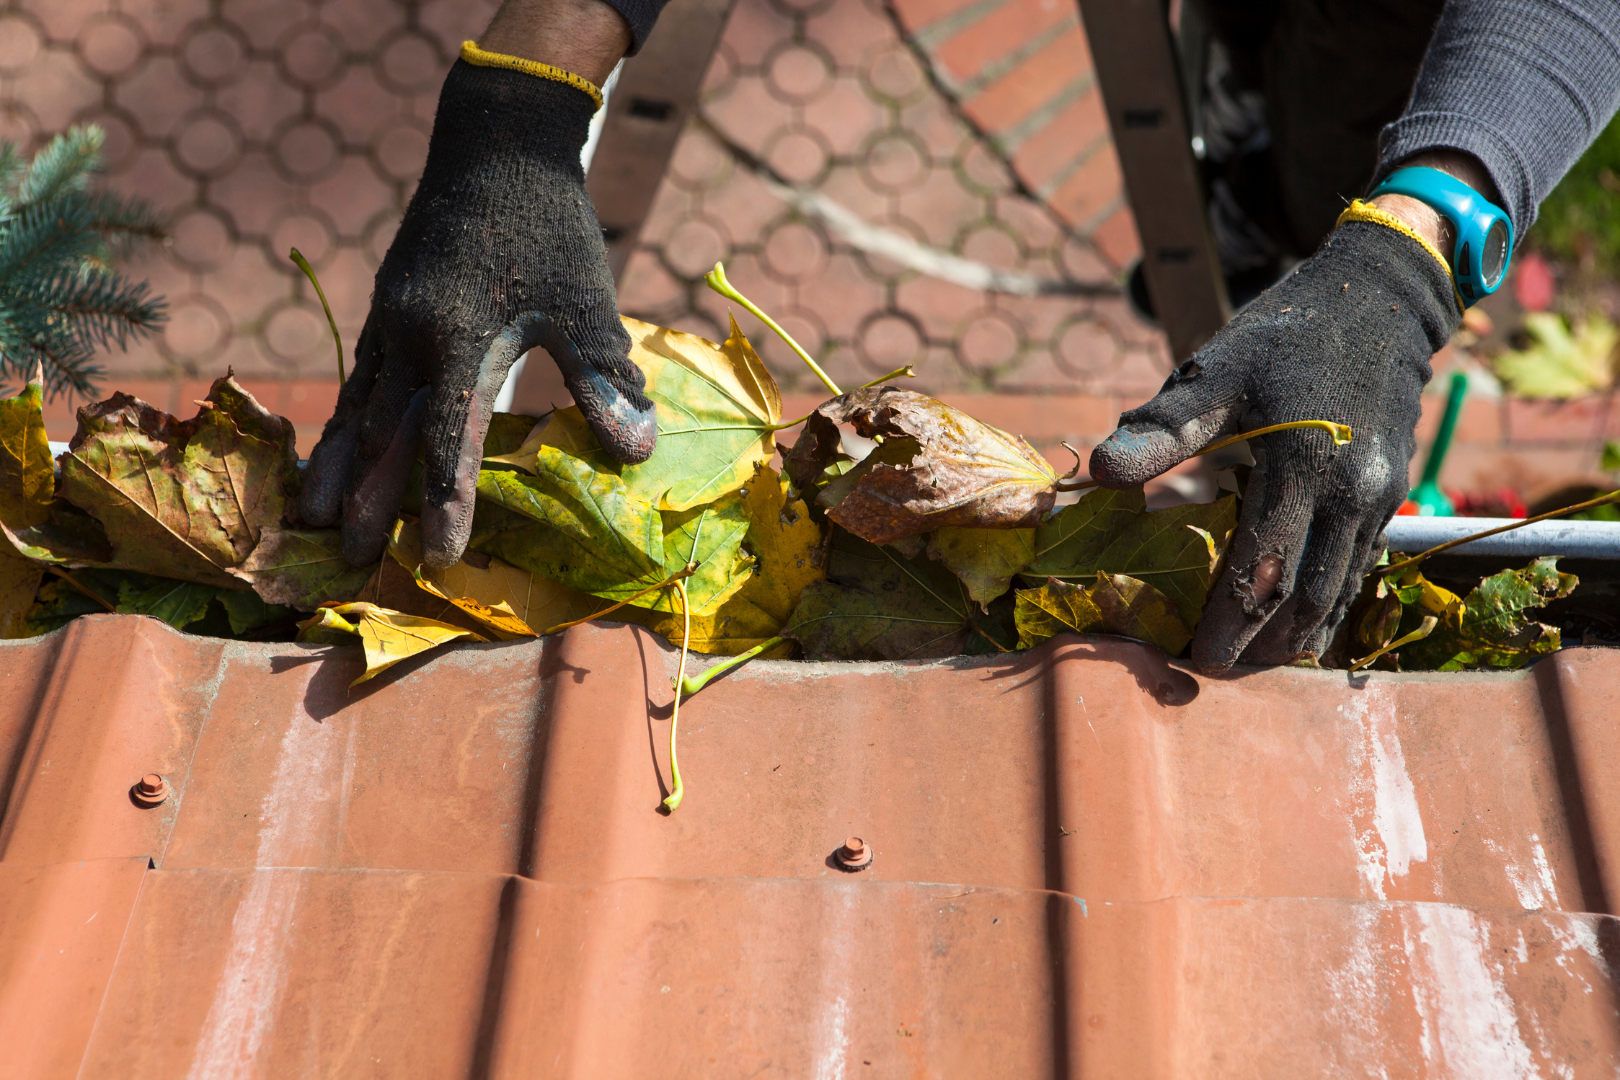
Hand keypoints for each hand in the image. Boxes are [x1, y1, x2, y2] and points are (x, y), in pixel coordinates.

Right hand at [300, 16, 651, 569]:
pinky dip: (343, 422)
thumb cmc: (549, 226)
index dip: (444, 502)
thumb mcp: (586, 302)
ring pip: (357, 407)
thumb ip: (603, 378)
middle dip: (367, 499)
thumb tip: (636, 452)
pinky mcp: (385, 310)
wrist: (496, 144)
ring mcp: (388, 321)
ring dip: (337, 465)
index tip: (439, 557)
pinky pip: (357, 379)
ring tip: (311, 517)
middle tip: (347, 561)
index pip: (449, 440)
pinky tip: (335, 450)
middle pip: (385, 434)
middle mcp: (409, 335)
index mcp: (458, 338)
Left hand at [1090, 211, 1460, 671]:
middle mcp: (1350, 492)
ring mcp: (1377, 499)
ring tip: (1249, 665)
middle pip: (1305, 598)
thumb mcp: (1215, 370)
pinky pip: (1357, 571)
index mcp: (1301, 464)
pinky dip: (1325, 608)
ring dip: (1294, 638)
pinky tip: (1294, 630)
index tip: (1191, 657)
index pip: (1262, 570)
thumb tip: (1099, 473)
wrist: (1378, 301)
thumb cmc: (1283, 336)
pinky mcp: (1388, 498)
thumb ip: (1162, 429)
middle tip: (1212, 673)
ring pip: (1338, 594)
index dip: (1228, 623)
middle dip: (1259, 646)